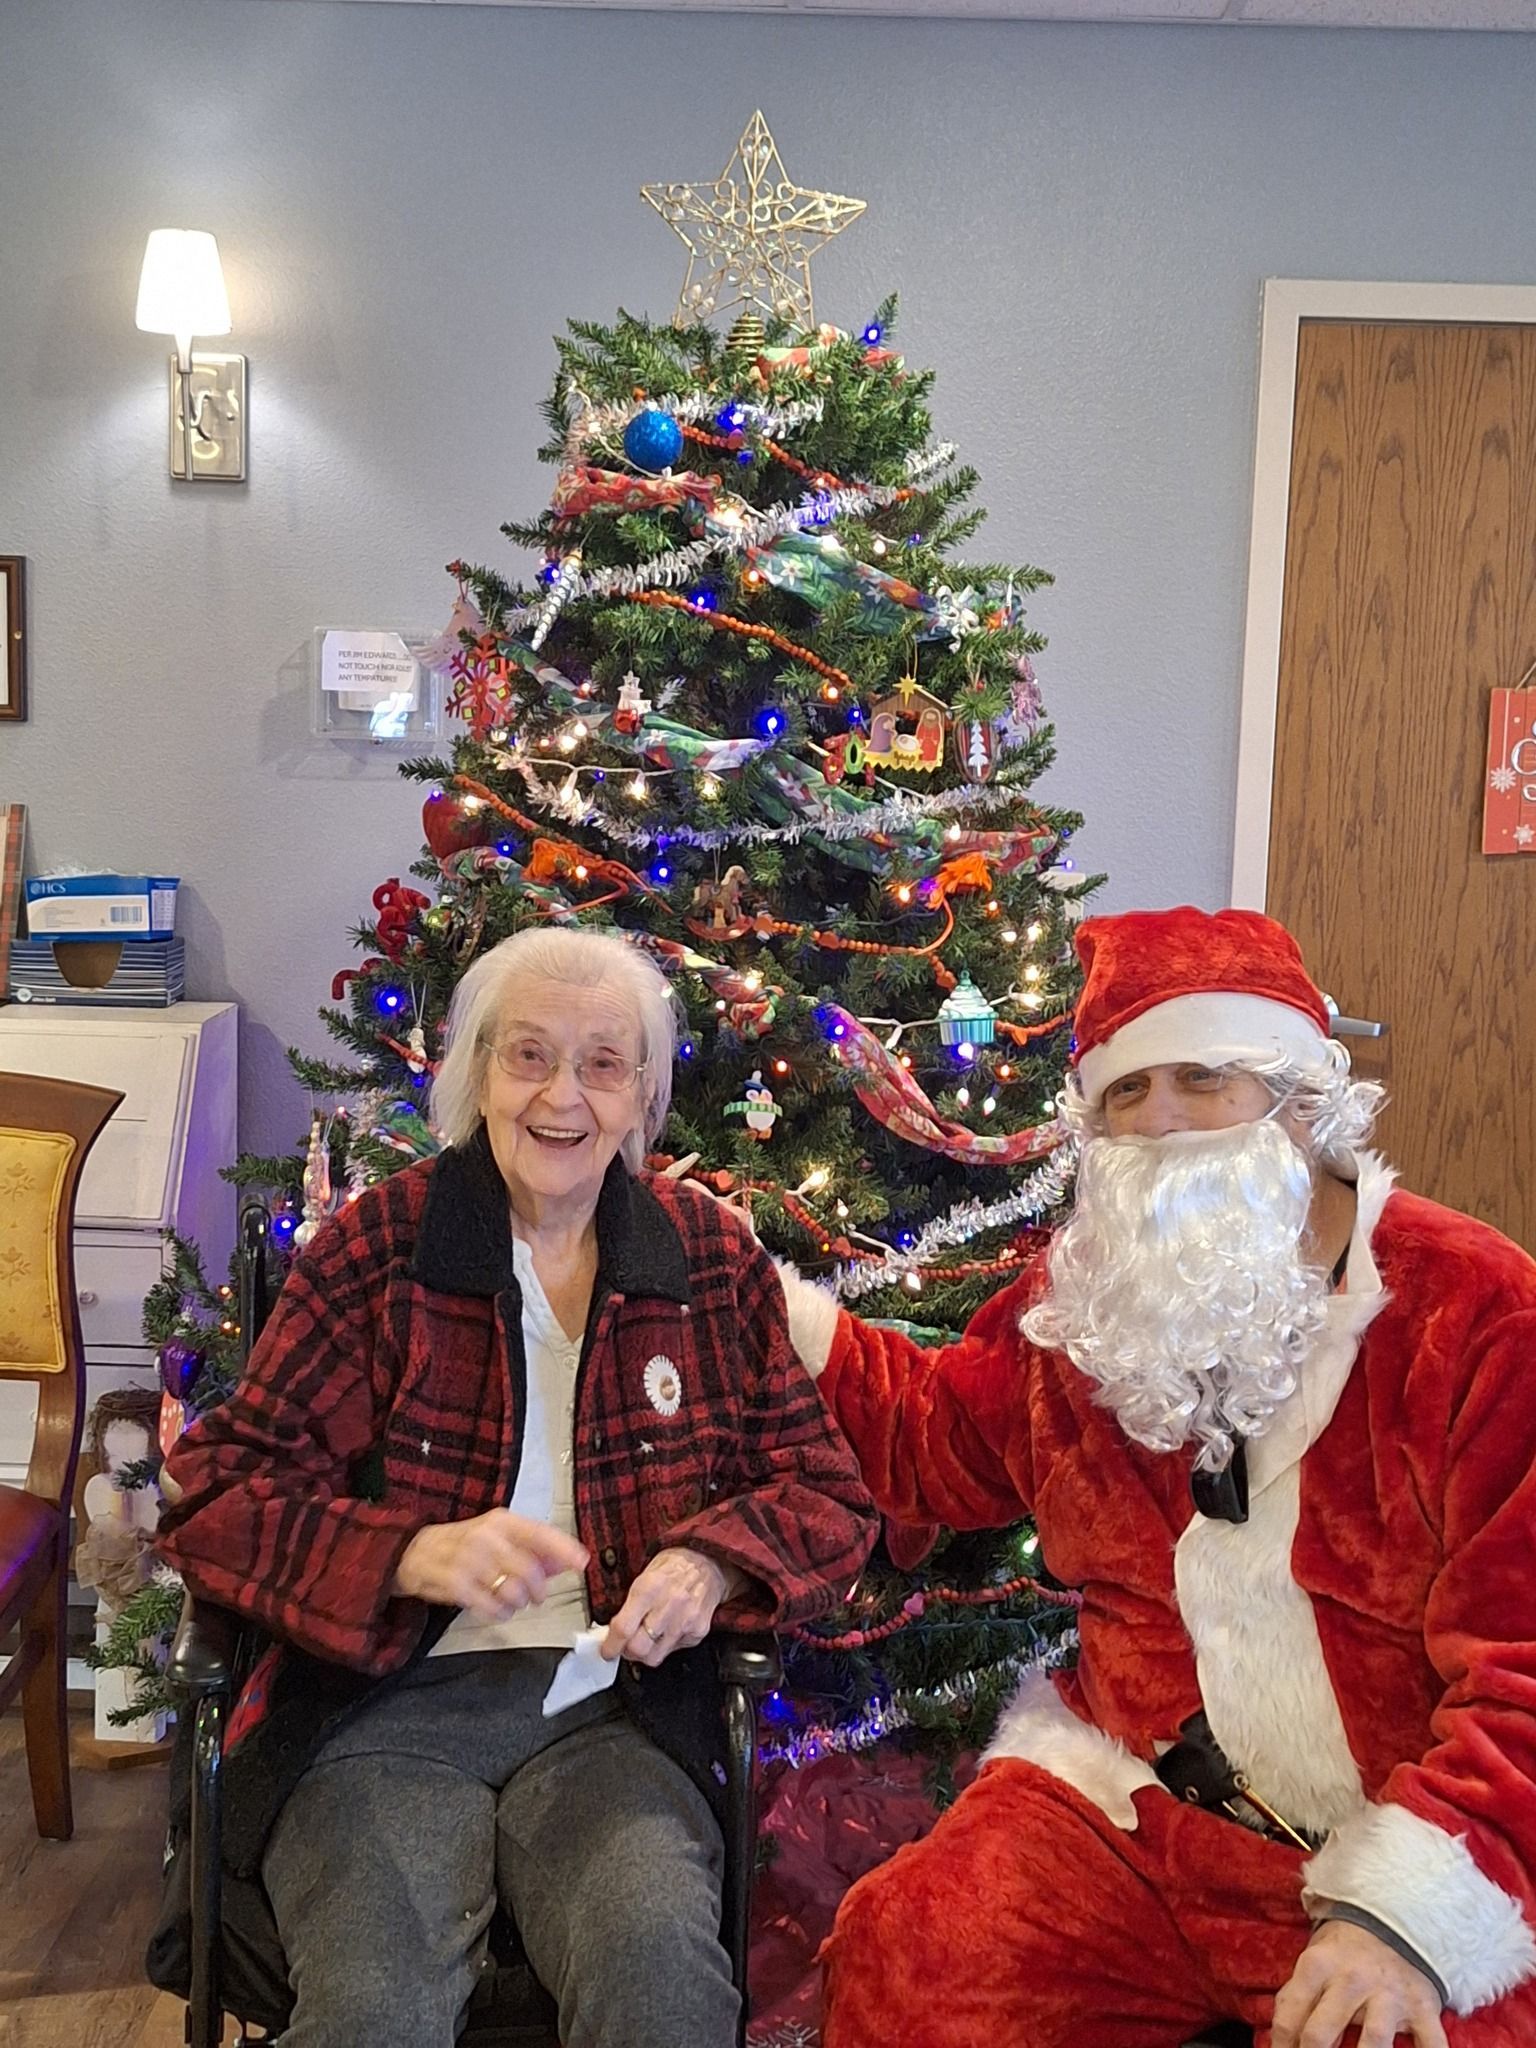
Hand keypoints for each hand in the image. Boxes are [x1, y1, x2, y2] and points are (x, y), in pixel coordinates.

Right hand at [392, 1509, 587, 1622]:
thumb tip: (568, 1559)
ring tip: (511, 1601)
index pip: (540, 1533)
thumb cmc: (464, 1544)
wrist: (415, 1552)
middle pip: (530, 1571)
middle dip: (538, 1590)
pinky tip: (495, 1607)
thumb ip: (534, 1549)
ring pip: (513, 1592)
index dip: (563, 1549)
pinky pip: (491, 1607)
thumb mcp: (499, 1537)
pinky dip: (500, 1612)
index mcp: (502, 1522)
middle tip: (535, 1596)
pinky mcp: (456, 1585)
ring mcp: (470, 1561)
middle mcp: (487, 1537)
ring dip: (518, 1603)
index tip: (581, 1562)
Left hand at [601, 1547, 745, 1667]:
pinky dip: (666, 1646)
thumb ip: (629, 1606)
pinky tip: (666, 1631)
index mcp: (649, 1588)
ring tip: (646, 1640)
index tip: (607, 1650)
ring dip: (646, 1653)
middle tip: (625, 1646)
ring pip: (655, 1656)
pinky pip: (674, 1650)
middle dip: (627, 1652)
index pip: (623, 1628)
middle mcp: (668, 1605)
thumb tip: (613, 1632)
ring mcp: (685, 1621)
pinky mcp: (698, 1631)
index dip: (610, 1645)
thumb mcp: (644, 1578)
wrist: (708, 1561)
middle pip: (638, 1648)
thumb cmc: (674, 1567)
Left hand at [1272, 1920, 1447, 2047]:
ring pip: (1373, 2042)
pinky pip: (1431, 2044)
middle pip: (1320, 2034)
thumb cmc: (1346, 1951)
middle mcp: (1351, 1981)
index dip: (1282, 2047)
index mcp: (1318, 1967)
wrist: (1396, 1918)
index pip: (1289, 2017)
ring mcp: (1389, 1996)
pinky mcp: (1422, 2007)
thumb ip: (1295, 1995)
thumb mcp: (1314, 1960)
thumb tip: (1281, 2036)